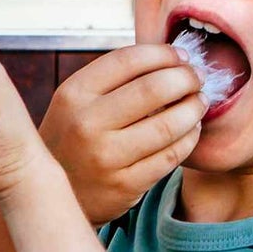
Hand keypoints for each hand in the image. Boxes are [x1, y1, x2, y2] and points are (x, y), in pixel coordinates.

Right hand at [39, 46, 204, 225]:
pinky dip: (190, 138)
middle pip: (154, 88)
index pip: (129, 60)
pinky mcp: (124, 185)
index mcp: (73, 95)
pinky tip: (190, 130)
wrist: (54, 197)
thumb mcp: (74, 104)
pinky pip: (171, 156)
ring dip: (194, 109)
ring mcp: (105, 157)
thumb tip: (171, 57)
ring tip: (198, 103)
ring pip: (169, 125)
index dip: (164, 54)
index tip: (182, 57)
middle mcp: (86, 124)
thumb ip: (112, 80)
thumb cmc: (73, 141)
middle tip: (197, 79)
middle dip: (186, 78)